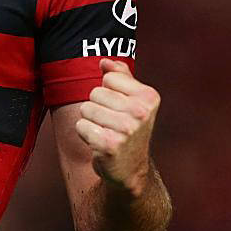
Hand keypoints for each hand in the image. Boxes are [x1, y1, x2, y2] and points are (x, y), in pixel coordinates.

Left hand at [75, 58, 159, 195]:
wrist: (129, 168)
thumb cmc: (128, 129)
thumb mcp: (132, 100)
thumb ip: (121, 76)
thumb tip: (104, 61)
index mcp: (148, 97)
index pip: (108, 78)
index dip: (108, 92)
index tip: (119, 108)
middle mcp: (141, 112)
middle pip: (95, 93)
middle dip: (97, 107)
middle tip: (111, 124)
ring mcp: (126, 129)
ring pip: (86, 108)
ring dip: (90, 121)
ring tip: (105, 132)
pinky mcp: (110, 145)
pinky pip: (81, 126)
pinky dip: (85, 134)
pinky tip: (99, 143)